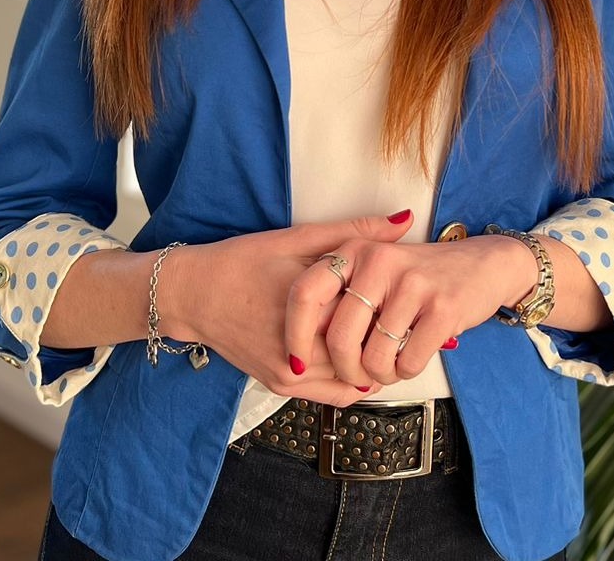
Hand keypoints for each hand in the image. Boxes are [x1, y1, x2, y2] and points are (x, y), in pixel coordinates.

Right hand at [158, 213, 414, 405]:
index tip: (420, 301)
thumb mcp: (300, 238)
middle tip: (413, 322)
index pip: (374, 319)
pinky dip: (352, 378)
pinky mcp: (280, 386)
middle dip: (391, 340)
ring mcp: (290, 374)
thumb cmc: (245, 261)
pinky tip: (362, 354)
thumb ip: (355, 231)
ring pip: (353, 380)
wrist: (193, 295)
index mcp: (311, 308)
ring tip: (390, 339)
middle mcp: (300, 351)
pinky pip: (332, 394)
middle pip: (367, 354)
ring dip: (373, 362)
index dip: (401, 311)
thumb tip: (405, 219)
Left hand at [285, 225, 537, 388]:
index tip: (298, 362)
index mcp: (355, 250)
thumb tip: (304, 348)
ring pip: (374, 358)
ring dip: (380, 375)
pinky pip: (407, 363)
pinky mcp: (442, 308)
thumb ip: (338, 296)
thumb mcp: (374, 269)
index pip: (306, 293)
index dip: (295, 334)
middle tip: (359, 376)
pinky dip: (406, 372)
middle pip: (339, 339)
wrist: (483, 265)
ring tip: (391, 363)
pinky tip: (413, 357)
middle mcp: (379, 261)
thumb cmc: (419, 277)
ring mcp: (412, 284)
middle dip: (347, 371)